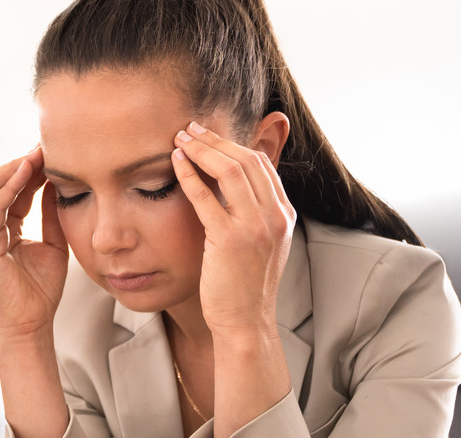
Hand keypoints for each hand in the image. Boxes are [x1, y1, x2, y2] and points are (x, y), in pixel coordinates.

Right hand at [0, 147, 68, 337]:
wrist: (32, 323)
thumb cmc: (41, 289)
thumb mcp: (54, 242)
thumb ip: (52, 214)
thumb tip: (58, 185)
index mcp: (4, 227)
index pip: (14, 189)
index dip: (32, 170)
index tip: (52, 153)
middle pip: (0, 184)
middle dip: (22, 163)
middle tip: (45, 145)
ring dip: (14, 169)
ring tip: (36, 153)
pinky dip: (9, 188)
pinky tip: (26, 173)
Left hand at [171, 122, 295, 335]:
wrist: (245, 322)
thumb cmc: (245, 285)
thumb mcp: (262, 244)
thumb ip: (254, 213)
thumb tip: (232, 185)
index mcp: (284, 215)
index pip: (261, 164)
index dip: (233, 144)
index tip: (209, 136)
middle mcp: (275, 216)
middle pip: (247, 160)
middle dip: (215, 139)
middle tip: (190, 128)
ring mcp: (255, 227)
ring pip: (230, 170)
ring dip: (202, 149)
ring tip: (181, 138)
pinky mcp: (230, 240)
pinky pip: (206, 197)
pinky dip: (189, 174)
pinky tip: (176, 162)